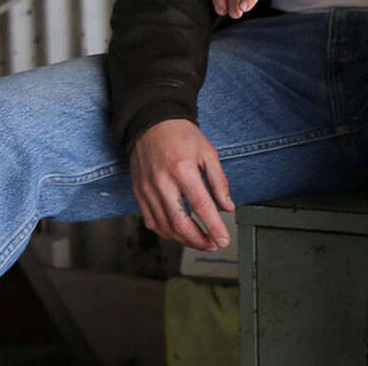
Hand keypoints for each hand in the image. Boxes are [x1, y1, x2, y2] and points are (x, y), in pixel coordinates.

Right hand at [130, 119, 234, 251]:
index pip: (201, 206)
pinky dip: (167, 233)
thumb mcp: (207, 151)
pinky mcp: (139, 193)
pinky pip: (152, 222)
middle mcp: (162, 182)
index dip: (214, 227)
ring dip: (185, 240)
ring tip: (201, 241)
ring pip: (166, 227)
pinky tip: (179, 233)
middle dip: (200, 240)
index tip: (224, 240)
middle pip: (181, 223)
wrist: (151, 122)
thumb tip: (227, 206)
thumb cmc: (180, 135)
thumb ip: (219, 180)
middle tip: (214, 245)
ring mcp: (148, 189)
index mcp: (183, 169)